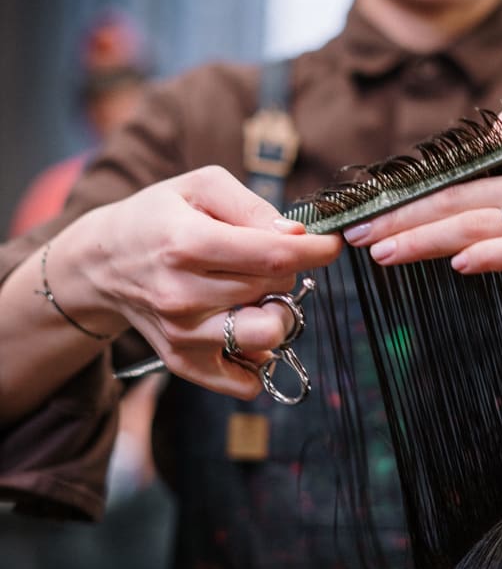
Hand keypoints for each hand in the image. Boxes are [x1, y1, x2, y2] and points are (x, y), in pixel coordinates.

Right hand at [72, 166, 340, 397]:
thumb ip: (252, 206)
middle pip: (275, 289)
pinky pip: (247, 381)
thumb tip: (296, 237)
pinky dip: (258, 358)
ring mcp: (183, 334)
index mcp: (186, 243)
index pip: (274, 255)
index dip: (316, 250)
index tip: (331, 244)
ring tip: (258, 294)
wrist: (103, 263)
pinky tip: (244, 325)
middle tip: (265, 257)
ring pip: (268, 336)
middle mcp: (182, 294)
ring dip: (277, 313)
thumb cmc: (158, 217)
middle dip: (286, 269)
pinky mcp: (184, 363)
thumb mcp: (200, 187)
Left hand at [345, 132, 501, 316]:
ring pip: (481, 224)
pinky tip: (459, 264)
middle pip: (459, 199)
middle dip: (400, 217)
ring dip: (426, 239)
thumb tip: (494, 119)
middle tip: (355, 234)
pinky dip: (491, 255)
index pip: (459, 177)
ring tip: (384, 252)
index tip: (363, 210)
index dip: (408, 193)